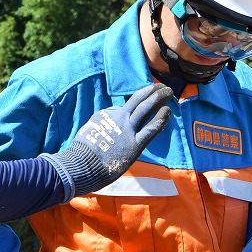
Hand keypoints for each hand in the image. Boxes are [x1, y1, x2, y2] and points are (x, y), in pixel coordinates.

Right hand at [45, 84, 173, 198]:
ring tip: (169, 91)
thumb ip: (101, 126)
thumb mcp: (88, 131)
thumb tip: (108, 124)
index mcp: (106, 115)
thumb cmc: (82, 153)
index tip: (143, 104)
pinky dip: (161, 118)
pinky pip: (151, 128)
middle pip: (137, 100)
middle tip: (161, 86)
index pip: (123, 107)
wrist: (82, 165)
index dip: (135, 106)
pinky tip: (168, 110)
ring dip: (158, 97)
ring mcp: (128, 130)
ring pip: (146, 108)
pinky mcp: (135, 144)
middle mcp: (118, 118)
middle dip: (151, 91)